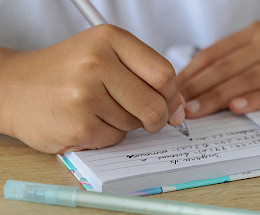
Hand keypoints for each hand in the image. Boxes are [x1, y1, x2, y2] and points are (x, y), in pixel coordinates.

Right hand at [0, 24, 184, 153]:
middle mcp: (97, 62)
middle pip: (156, 104)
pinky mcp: (78, 124)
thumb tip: (180, 109)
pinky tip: (86, 121)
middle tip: (144, 117)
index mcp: (109, 39)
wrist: (14, 88)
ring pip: (135, 123)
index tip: (166, 102)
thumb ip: (146, 77)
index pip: (164, 73)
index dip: (171, 94)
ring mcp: (85, 94)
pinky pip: (115, 139)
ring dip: (125, 123)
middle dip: (156, 117)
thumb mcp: (107, 57)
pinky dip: (107, 135)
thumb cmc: (66, 72)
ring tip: (98, 109)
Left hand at [177, 16, 259, 117]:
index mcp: (255, 34)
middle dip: (197, 89)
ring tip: (195, 111)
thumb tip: (205, 82)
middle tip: (175, 106)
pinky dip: (258, 99)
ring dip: (218, 96)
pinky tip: (239, 108)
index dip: (190, 74)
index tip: (171, 92)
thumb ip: (241, 60)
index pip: (214, 54)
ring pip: (248, 78)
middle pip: (226, 67)